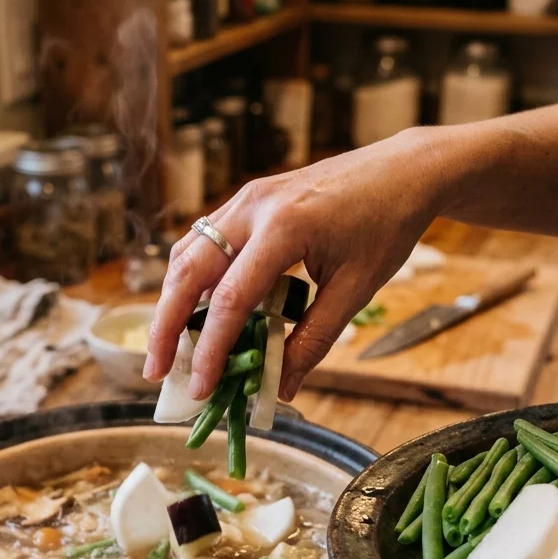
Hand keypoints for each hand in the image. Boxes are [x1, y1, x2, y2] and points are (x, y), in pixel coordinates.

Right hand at [144, 127, 444, 400]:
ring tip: (168, 348)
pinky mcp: (247, 200)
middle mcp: (254, 206)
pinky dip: (191, 278)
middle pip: (188, 271)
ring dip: (171, 301)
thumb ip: (314, 340)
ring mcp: (246, 198)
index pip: (230, 299)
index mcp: (285, 227)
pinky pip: (205, 240)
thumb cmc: (386, 227)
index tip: (200, 388)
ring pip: (188, 252)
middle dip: (166, 326)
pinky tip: (193, 310)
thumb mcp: (356, 290)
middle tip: (155, 372)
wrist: (402, 171)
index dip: (210, 349)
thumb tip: (281, 387)